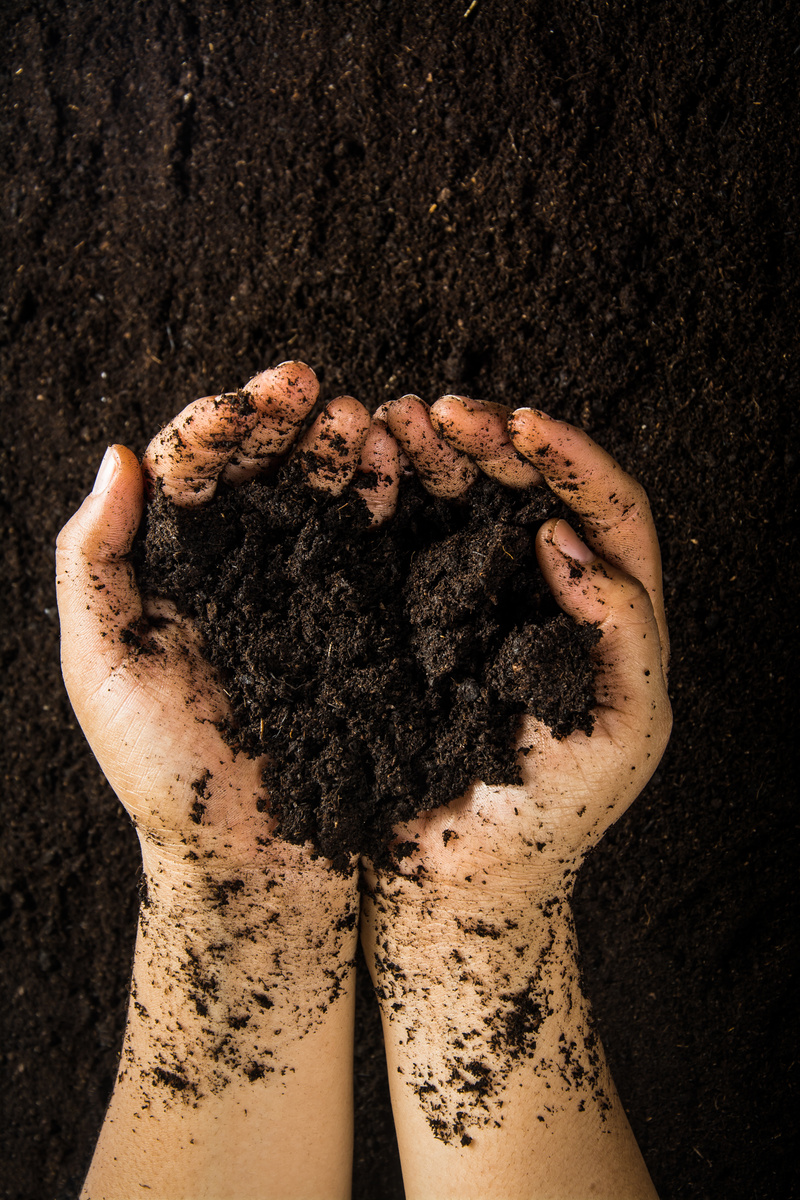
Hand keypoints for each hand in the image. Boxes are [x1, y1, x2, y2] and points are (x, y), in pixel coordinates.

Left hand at [56, 362, 399, 869]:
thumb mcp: (102, 667)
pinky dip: (382, 498)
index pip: (190, 473)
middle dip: (286, 421)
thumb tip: (117, 454)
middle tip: (315, 385)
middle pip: (259, 470)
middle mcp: (236, 572)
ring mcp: (300, 593)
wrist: (258, 865)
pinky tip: (394, 464)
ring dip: (340, 447)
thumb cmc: (166, 775)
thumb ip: (93, 561)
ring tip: (362, 415)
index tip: (255, 398)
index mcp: (170, 572)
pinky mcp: (354, 621)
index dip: (220, 426)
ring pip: (318, 496)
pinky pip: (368, 546)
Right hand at [374, 395, 670, 894]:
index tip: (521, 424)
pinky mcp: (412, 619)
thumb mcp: (621, 732)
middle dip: (492, 440)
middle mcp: (542, 595)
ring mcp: (473, 603)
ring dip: (436, 454)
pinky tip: (365, 466)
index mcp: (606, 615)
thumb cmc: (549, 818)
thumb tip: (566, 539)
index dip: (572, 457)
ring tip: (394, 419)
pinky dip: (390, 498)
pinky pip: (407, 543)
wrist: (455, 877)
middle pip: (531, 490)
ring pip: (465, 504)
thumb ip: (621, 634)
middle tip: (442, 412)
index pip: (607, 510)